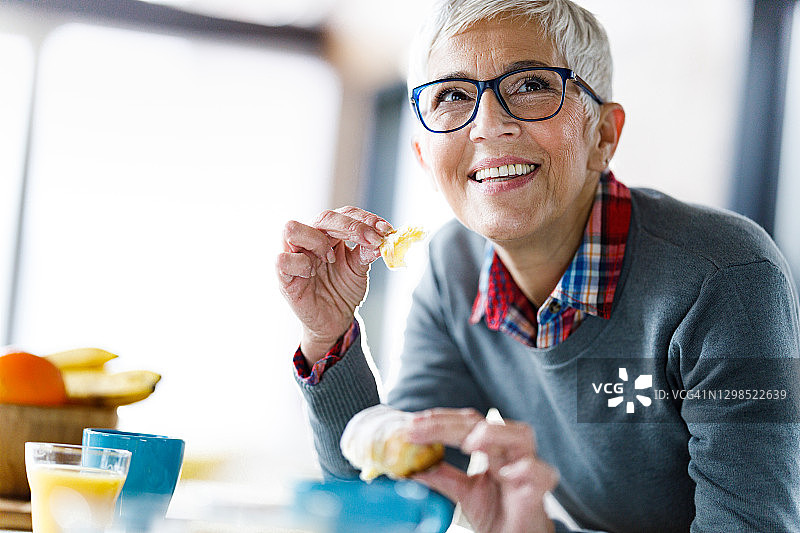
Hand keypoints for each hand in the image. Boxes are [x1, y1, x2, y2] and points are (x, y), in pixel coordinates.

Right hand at [276, 207, 392, 362]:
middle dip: (351, 227)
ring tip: (332, 258)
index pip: (344, 214)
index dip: (365, 219)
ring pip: (291, 229)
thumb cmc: (343, 291)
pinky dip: (300, 263)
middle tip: (373, 240)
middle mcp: (309, 240)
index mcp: (329, 233)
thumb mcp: (359, 269)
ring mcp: (294, 256)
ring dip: (318, 240)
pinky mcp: (284, 277)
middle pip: (323, 217)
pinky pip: (282, 260)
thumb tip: (380, 239)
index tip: (385, 229)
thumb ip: (366, 252)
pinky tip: (312, 272)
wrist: (335, 321)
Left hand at [408, 408, 557, 532]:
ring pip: (521, 435)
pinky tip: (506, 473)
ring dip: (494, 433)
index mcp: (493, 447)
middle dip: (450, 424)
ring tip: (468, 443)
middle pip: (485, 424)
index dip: (440, 420)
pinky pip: (541, 473)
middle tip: (419, 429)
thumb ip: (442, 476)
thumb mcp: (463, 492)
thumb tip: (410, 468)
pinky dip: (526, 469)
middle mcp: (510, 450)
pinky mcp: (539, 490)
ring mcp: (527, 467)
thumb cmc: (496, 511)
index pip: (466, 423)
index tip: (412, 424)